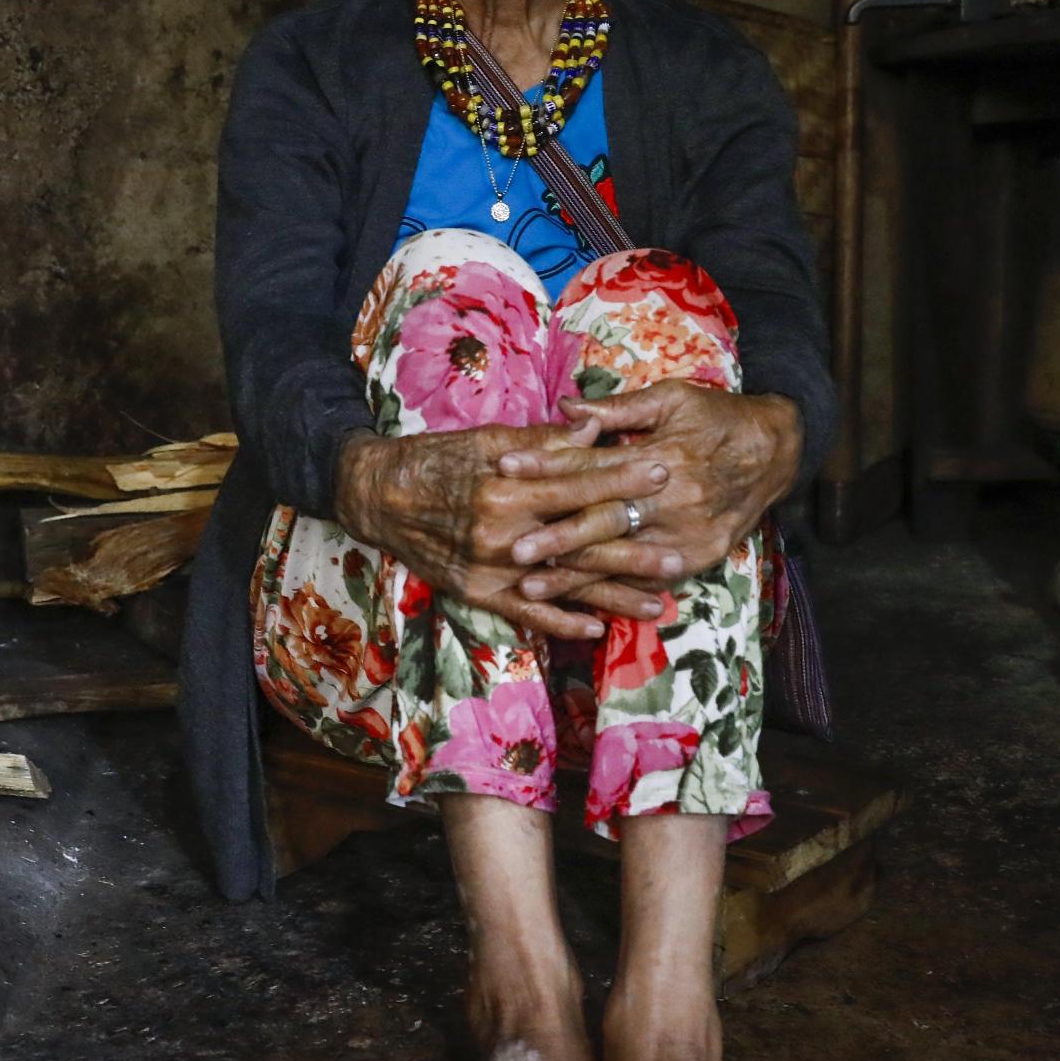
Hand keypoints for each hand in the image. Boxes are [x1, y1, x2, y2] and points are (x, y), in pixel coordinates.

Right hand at [336, 427, 679, 641]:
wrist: (378, 498)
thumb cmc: (435, 460)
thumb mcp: (486, 439)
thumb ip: (543, 441)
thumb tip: (595, 430)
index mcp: (509, 484)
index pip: (580, 482)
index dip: (623, 479)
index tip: (664, 473)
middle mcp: (504, 530)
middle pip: (582, 541)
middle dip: (634, 550)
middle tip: (681, 557)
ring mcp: (492, 568)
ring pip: (564, 585)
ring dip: (612, 597)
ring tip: (657, 606)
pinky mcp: (477, 592)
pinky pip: (526, 614)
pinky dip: (561, 623)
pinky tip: (596, 630)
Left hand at [494, 385, 799, 579]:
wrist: (778, 450)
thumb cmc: (718, 417)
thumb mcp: (672, 399)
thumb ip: (618, 410)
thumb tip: (567, 409)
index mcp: (662, 457)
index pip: (592, 465)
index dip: (547, 465)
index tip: (505, 468)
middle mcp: (675, 501)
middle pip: (604, 522)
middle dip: (555, 538)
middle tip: (510, 549)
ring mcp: (689, 535)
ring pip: (622, 559)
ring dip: (575, 578)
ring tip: (529, 589)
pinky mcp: (701, 557)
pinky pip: (650, 579)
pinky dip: (614, 592)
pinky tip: (578, 604)